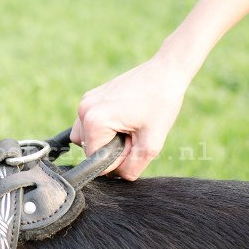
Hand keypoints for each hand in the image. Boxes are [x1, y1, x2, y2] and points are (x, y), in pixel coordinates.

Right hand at [71, 55, 189, 179]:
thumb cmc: (161, 103)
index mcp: (95, 121)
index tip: (134, 142)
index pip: (96, 160)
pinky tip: (123, 118)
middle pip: (89, 149)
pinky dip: (103, 128)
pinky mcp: (90, 97)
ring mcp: (85, 102)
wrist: (165, 71)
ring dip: (104, 139)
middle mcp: (83, 111)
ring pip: (86, 138)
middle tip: (133, 133)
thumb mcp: (152, 143)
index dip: (117, 159)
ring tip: (127, 126)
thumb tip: (119, 177)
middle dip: (110, 148)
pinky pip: (89, 124)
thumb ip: (133, 167)